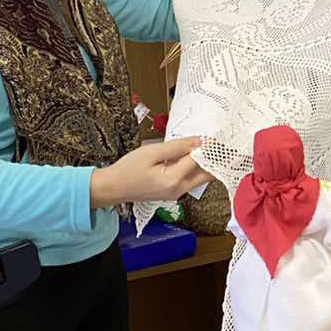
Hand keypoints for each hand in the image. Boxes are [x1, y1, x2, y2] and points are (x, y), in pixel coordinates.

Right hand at [90, 137, 210, 209]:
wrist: (113, 187)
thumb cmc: (128, 169)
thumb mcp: (151, 152)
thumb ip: (177, 147)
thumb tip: (199, 142)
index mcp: (173, 180)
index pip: (199, 161)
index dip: (209, 148)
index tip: (216, 136)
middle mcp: (179, 190)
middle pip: (207, 174)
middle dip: (214, 158)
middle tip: (218, 142)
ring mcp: (177, 194)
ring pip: (201, 178)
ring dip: (206, 163)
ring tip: (207, 146)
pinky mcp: (174, 192)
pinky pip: (191, 179)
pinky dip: (196, 168)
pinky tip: (193, 155)